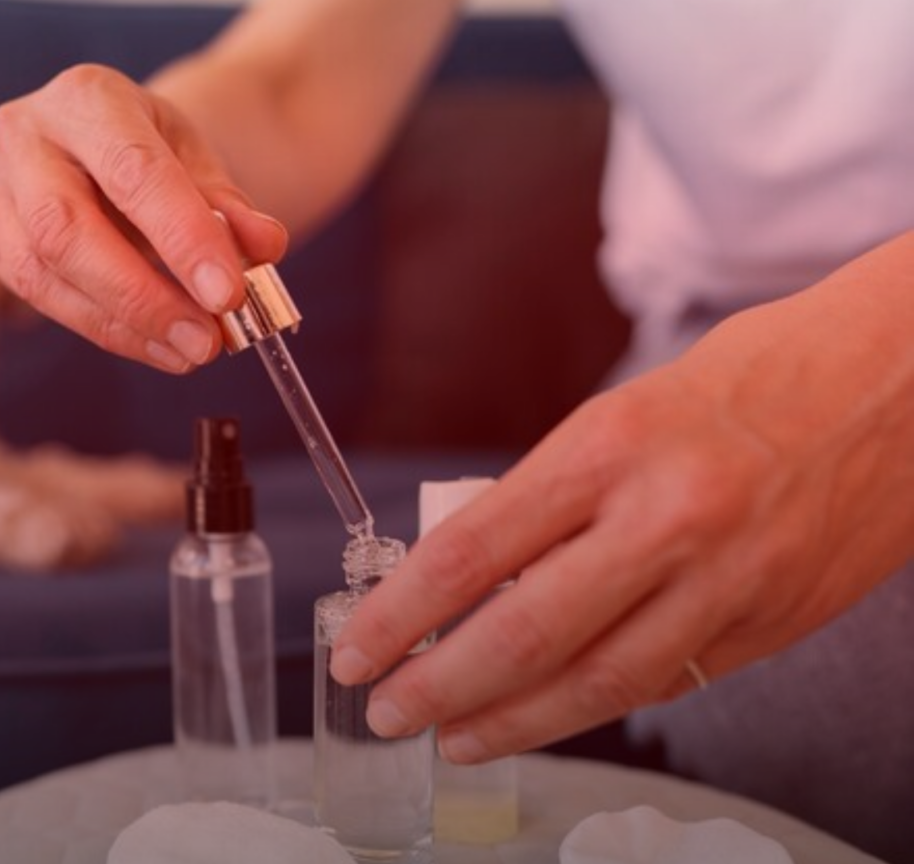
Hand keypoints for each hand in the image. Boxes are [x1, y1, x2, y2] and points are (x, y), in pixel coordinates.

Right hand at [0, 63, 287, 372]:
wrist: (100, 142)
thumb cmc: (150, 150)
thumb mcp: (198, 159)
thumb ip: (229, 204)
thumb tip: (264, 247)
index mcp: (86, 98)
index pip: (133, 171)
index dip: (182, 238)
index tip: (229, 294)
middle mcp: (24, 136)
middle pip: (66, 228)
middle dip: (141, 295)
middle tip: (206, 340)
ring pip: (43, 272)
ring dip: (123, 324)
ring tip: (190, 350)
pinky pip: (40, 299)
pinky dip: (105, 330)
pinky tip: (156, 346)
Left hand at [328, 253, 913, 761]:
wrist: (900, 381)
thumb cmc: (749, 379)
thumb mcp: (625, 412)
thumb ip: (554, 496)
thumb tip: (470, 577)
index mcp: (609, 447)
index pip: (471, 552)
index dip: (399, 616)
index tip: (355, 650)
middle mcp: (666, 517)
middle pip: (524, 633)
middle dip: (439, 686)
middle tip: (386, 713)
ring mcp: (728, 580)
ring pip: (598, 682)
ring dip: (514, 722)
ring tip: (456, 738)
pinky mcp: (774, 622)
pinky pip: (666, 682)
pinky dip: (595, 706)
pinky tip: (549, 717)